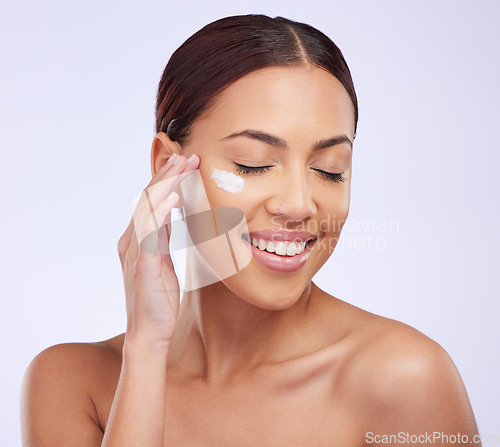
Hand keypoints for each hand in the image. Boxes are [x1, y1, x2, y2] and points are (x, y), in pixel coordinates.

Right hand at [117, 154, 199, 347]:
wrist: (150, 332)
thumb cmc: (159, 299)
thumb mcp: (163, 261)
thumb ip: (163, 238)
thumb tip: (172, 216)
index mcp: (137, 239)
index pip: (151, 202)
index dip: (167, 181)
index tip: (187, 164)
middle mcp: (131, 240)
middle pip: (148, 198)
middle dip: (168, 175)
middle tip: (188, 157)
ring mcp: (134, 250)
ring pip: (148, 207)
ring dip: (166, 183)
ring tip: (182, 165)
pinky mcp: (142, 262)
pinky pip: (150, 229)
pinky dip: (160, 209)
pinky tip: (173, 196)